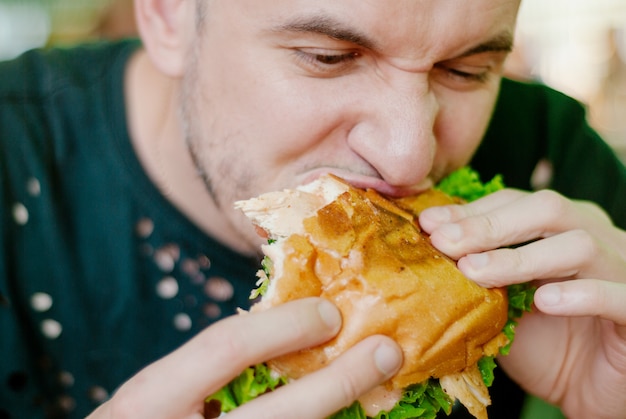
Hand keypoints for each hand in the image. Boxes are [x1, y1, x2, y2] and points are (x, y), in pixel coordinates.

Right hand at [87, 297, 402, 418]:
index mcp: (149, 403)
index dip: (283, 327)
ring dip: (341, 413)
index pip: (224, 350)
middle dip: (341, 381)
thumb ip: (207, 367)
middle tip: (386, 352)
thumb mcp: (156, 393)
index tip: (330, 313)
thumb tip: (284, 329)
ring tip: (377, 386)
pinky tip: (344, 414)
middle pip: (282, 414)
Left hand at [419, 188, 625, 418]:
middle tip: (445, 243)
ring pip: (579, 245)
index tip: (429, 225)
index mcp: (562, 227)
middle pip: (547, 209)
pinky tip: (544, 301)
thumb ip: (478, 275)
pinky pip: (616, 295)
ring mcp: (622, 270)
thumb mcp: (502, 303)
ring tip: (475, 271)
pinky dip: (581, 294)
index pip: (515, 203)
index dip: (472, 211)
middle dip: (489, 225)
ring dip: (520, 257)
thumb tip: (426, 251)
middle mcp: (596, 237)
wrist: (587, 390)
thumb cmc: (543, 341)